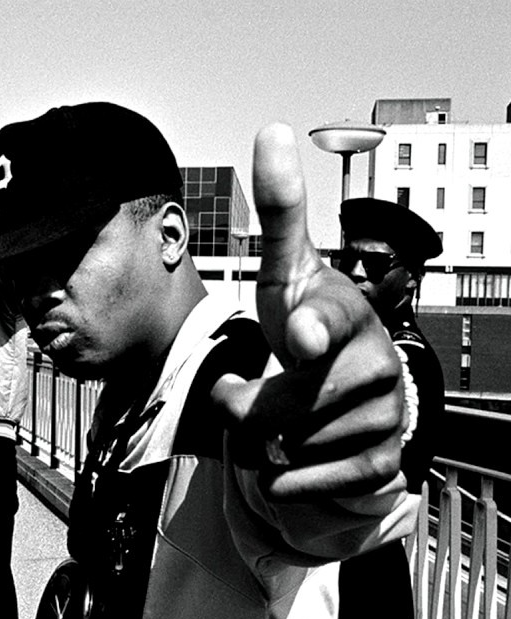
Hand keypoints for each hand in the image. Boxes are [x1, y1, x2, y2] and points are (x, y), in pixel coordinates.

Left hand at [212, 125, 403, 500]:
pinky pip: (311, 483)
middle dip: (243, 407)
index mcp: (339, 311)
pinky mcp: (380, 461)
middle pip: (275, 405)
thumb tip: (273, 129)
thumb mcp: (286, 272)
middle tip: (247, 390)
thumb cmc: (309, 324)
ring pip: (288, 446)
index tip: (296, 335)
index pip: (321, 317)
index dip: (308, 328)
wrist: (349, 390)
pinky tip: (289, 462)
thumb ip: (280, 213)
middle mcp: (370, 359)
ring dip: (266, 441)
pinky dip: (287, 480)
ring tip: (284, 415)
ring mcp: (380, 413)